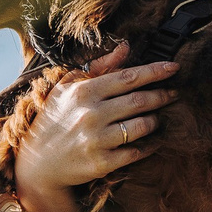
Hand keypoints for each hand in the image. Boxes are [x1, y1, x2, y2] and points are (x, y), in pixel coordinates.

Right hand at [11, 46, 178, 211]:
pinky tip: (153, 141)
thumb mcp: (67, 88)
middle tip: (174, 94)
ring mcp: (97, 140)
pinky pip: (137, 152)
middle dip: (162, 96)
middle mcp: (90, 114)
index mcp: (83, 92)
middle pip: (140, 101)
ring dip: (155, 121)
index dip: (155, 71)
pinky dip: (150, 145)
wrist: (37, 164)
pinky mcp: (102, 164)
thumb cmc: (54, 120)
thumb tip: (125, 47)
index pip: (128, 77)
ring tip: (157, 118)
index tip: (174, 67)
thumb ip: (99, 67)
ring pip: (142, 126)